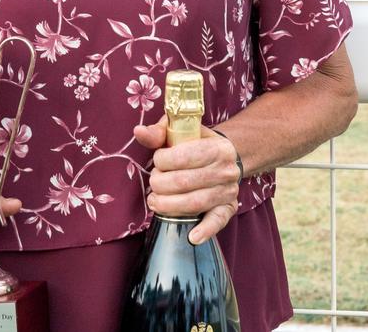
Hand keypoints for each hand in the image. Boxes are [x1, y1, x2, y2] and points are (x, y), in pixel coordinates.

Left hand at [134, 116, 239, 244]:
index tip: (157, 160)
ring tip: (155, 202)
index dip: (163, 160)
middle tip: (154, 182)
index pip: (185, 156)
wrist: (225, 156)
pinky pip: (218, 221)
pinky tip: (192, 236)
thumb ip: (159, 132)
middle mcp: (226, 170)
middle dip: (161, 184)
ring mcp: (228, 190)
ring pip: (195, 202)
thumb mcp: (181, 131)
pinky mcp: (228, 208)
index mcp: (217, 147)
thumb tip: (138, 132)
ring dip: (169, 206)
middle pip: (185, 182)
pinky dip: (205, 230)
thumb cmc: (196, 143)